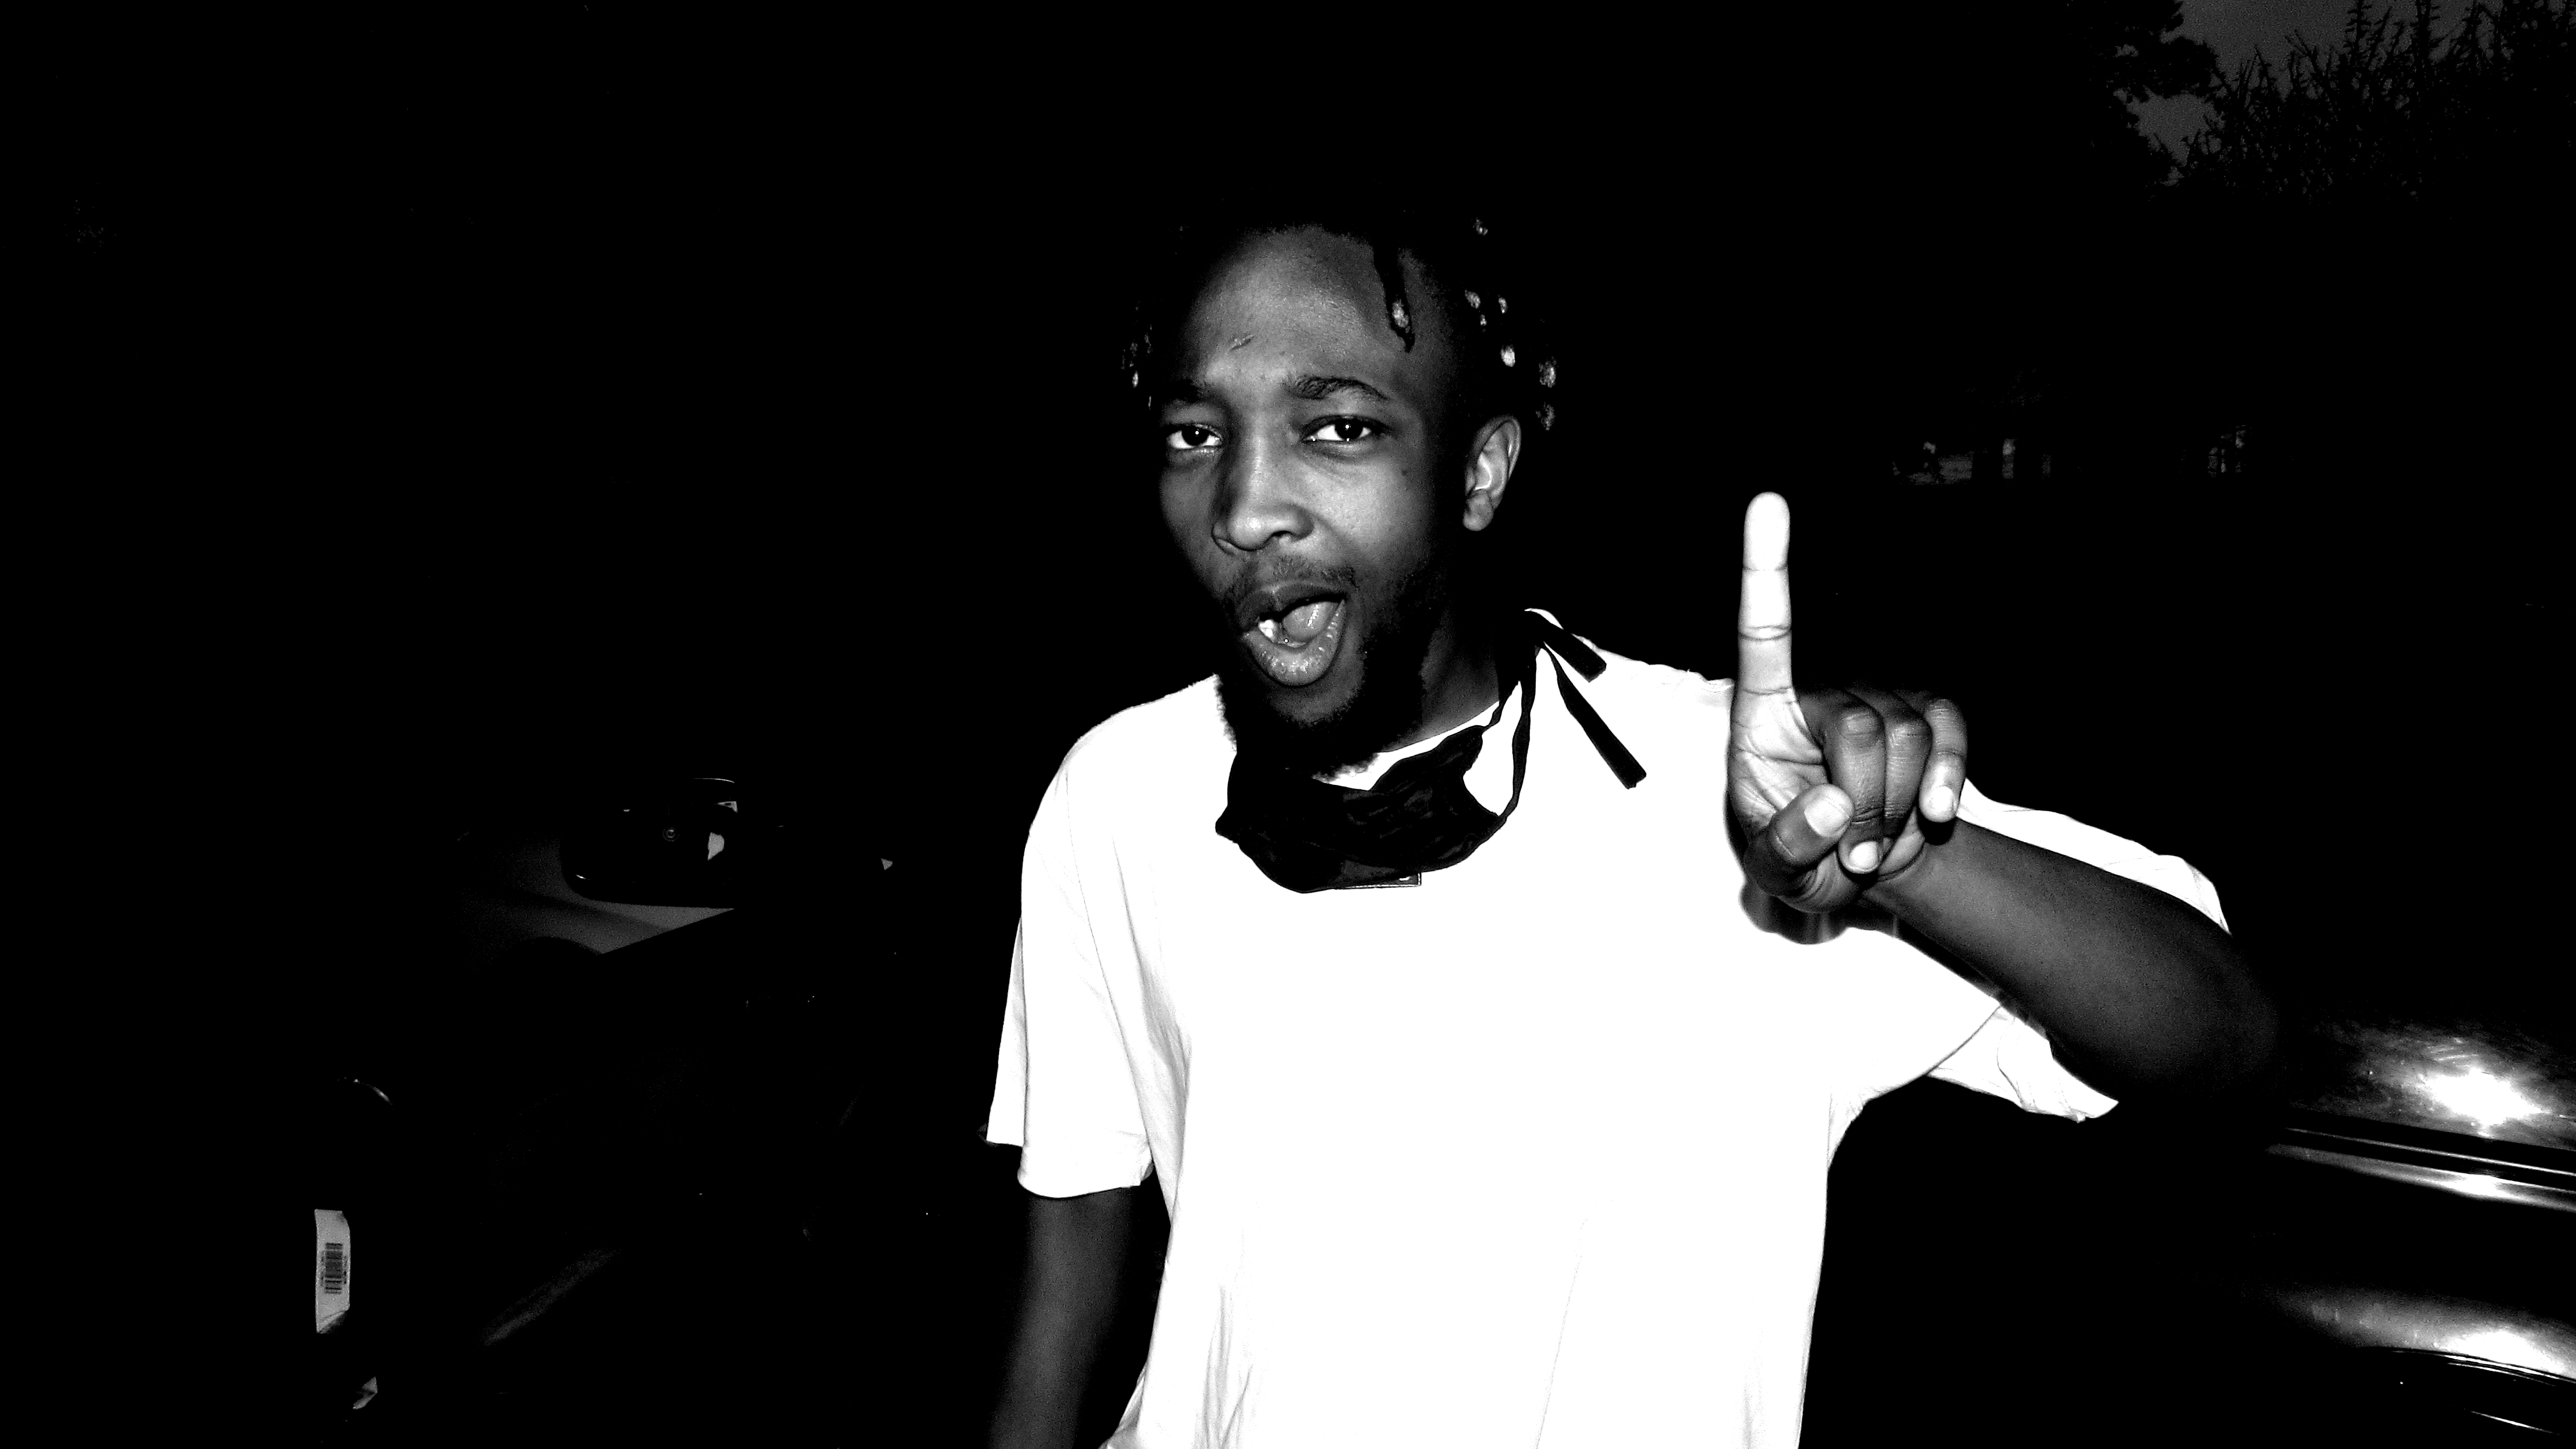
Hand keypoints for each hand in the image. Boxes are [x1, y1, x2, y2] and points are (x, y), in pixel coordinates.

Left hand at [1729, 492, 1966, 912]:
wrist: (1852, 871)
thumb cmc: (1796, 853)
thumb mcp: (1774, 868)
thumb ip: (1789, 842)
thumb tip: (1834, 806)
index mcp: (1763, 710)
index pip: (1764, 630)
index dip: (1765, 567)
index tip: (1767, 501)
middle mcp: (1823, 686)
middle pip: (1860, 724)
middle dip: (1866, 803)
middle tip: (1852, 856)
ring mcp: (1881, 693)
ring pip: (1910, 736)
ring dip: (1900, 807)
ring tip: (1873, 842)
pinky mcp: (1931, 712)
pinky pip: (1951, 733)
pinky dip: (1946, 782)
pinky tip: (1933, 815)